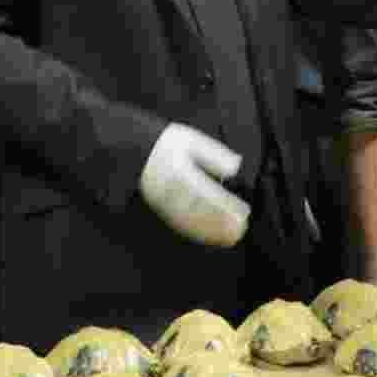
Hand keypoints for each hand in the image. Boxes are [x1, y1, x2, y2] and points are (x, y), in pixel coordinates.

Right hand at [139, 123, 249, 246]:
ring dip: (211, 230)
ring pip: (190, 220)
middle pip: (198, 209)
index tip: (241, 212)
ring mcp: (164, 201)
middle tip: (240, 228)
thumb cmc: (167, 145)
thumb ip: (214, 155)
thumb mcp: (191, 140)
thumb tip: (235, 168)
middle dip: (219, 221)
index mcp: (178, 170)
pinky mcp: (162, 209)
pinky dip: (198, 232)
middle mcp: (170, 189)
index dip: (223, 204)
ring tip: (232, 236)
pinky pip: (181, 223)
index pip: (205, 191)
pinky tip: (214, 237)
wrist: (135, 152)